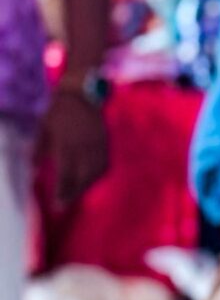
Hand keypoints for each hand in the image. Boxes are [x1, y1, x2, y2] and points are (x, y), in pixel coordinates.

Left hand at [36, 86, 108, 209]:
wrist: (81, 94)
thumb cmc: (58, 112)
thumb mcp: (43, 128)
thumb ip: (39, 150)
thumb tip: (34, 169)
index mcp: (67, 145)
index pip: (65, 175)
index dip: (61, 192)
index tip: (56, 205)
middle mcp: (83, 148)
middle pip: (81, 178)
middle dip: (72, 194)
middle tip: (63, 204)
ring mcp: (96, 146)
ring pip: (93, 174)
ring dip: (84, 186)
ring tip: (75, 194)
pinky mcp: (105, 143)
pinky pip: (103, 165)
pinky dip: (96, 175)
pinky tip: (90, 179)